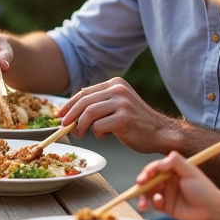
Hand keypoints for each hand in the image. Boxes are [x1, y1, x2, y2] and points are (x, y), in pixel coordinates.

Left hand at [58, 77, 178, 152]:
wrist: (160, 133)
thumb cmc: (136, 122)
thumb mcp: (118, 105)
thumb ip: (100, 103)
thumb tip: (72, 112)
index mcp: (115, 84)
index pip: (85, 92)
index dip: (69, 104)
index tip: (60, 115)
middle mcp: (118, 90)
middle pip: (84, 102)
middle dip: (70, 116)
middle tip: (65, 126)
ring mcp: (122, 103)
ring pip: (88, 113)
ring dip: (81, 127)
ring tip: (82, 134)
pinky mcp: (124, 118)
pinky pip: (98, 126)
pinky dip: (97, 133)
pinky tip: (104, 135)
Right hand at [134, 151, 219, 219]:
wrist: (212, 209)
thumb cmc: (204, 189)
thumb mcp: (191, 172)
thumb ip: (176, 163)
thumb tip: (162, 160)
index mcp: (171, 171)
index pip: (155, 168)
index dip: (148, 171)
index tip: (145, 177)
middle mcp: (166, 181)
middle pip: (148, 180)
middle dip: (141, 183)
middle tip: (140, 186)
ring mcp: (165, 193)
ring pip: (148, 193)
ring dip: (142, 196)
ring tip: (143, 203)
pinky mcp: (165, 206)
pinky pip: (154, 203)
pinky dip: (153, 203)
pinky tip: (160, 203)